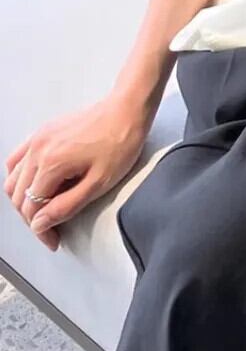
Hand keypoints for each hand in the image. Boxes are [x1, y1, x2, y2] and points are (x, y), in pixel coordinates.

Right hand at [3, 93, 150, 251]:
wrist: (127, 109)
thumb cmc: (120, 141)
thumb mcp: (99, 183)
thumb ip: (66, 206)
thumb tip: (41, 224)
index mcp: (51, 163)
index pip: (31, 209)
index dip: (42, 230)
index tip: (54, 240)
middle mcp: (38, 149)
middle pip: (18, 196)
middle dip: (32, 218)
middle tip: (51, 229)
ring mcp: (38, 138)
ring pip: (13, 179)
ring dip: (24, 199)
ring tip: (45, 209)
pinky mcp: (43, 131)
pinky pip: (17, 158)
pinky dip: (20, 177)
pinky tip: (35, 184)